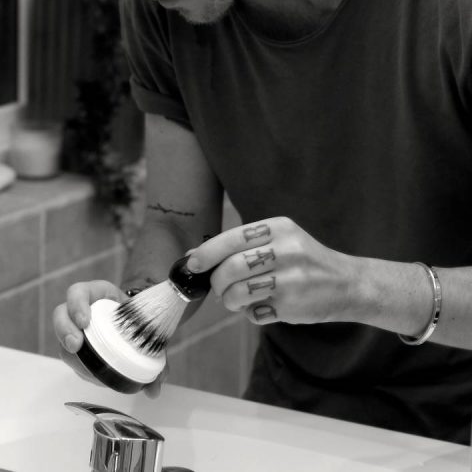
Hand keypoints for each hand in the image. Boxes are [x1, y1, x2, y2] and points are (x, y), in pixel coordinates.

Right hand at [52, 279, 168, 395]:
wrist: (141, 324)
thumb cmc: (141, 322)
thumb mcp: (148, 328)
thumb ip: (156, 357)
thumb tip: (153, 390)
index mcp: (98, 295)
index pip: (78, 292)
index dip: (77, 304)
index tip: (84, 321)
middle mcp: (83, 310)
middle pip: (61, 314)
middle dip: (64, 330)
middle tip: (75, 346)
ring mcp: (77, 330)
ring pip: (62, 338)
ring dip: (70, 354)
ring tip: (84, 368)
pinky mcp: (77, 348)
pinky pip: (71, 358)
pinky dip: (81, 369)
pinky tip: (92, 375)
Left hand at [187, 216, 358, 325]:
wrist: (348, 284)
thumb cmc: (304, 261)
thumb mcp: (279, 241)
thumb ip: (241, 246)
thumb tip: (196, 255)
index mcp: (278, 228)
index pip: (232, 238)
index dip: (207, 252)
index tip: (193, 264)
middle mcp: (286, 250)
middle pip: (231, 267)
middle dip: (217, 282)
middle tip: (218, 288)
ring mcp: (291, 279)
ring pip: (239, 292)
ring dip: (229, 300)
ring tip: (235, 300)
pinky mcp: (293, 304)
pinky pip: (255, 312)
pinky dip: (250, 313)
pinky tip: (261, 307)